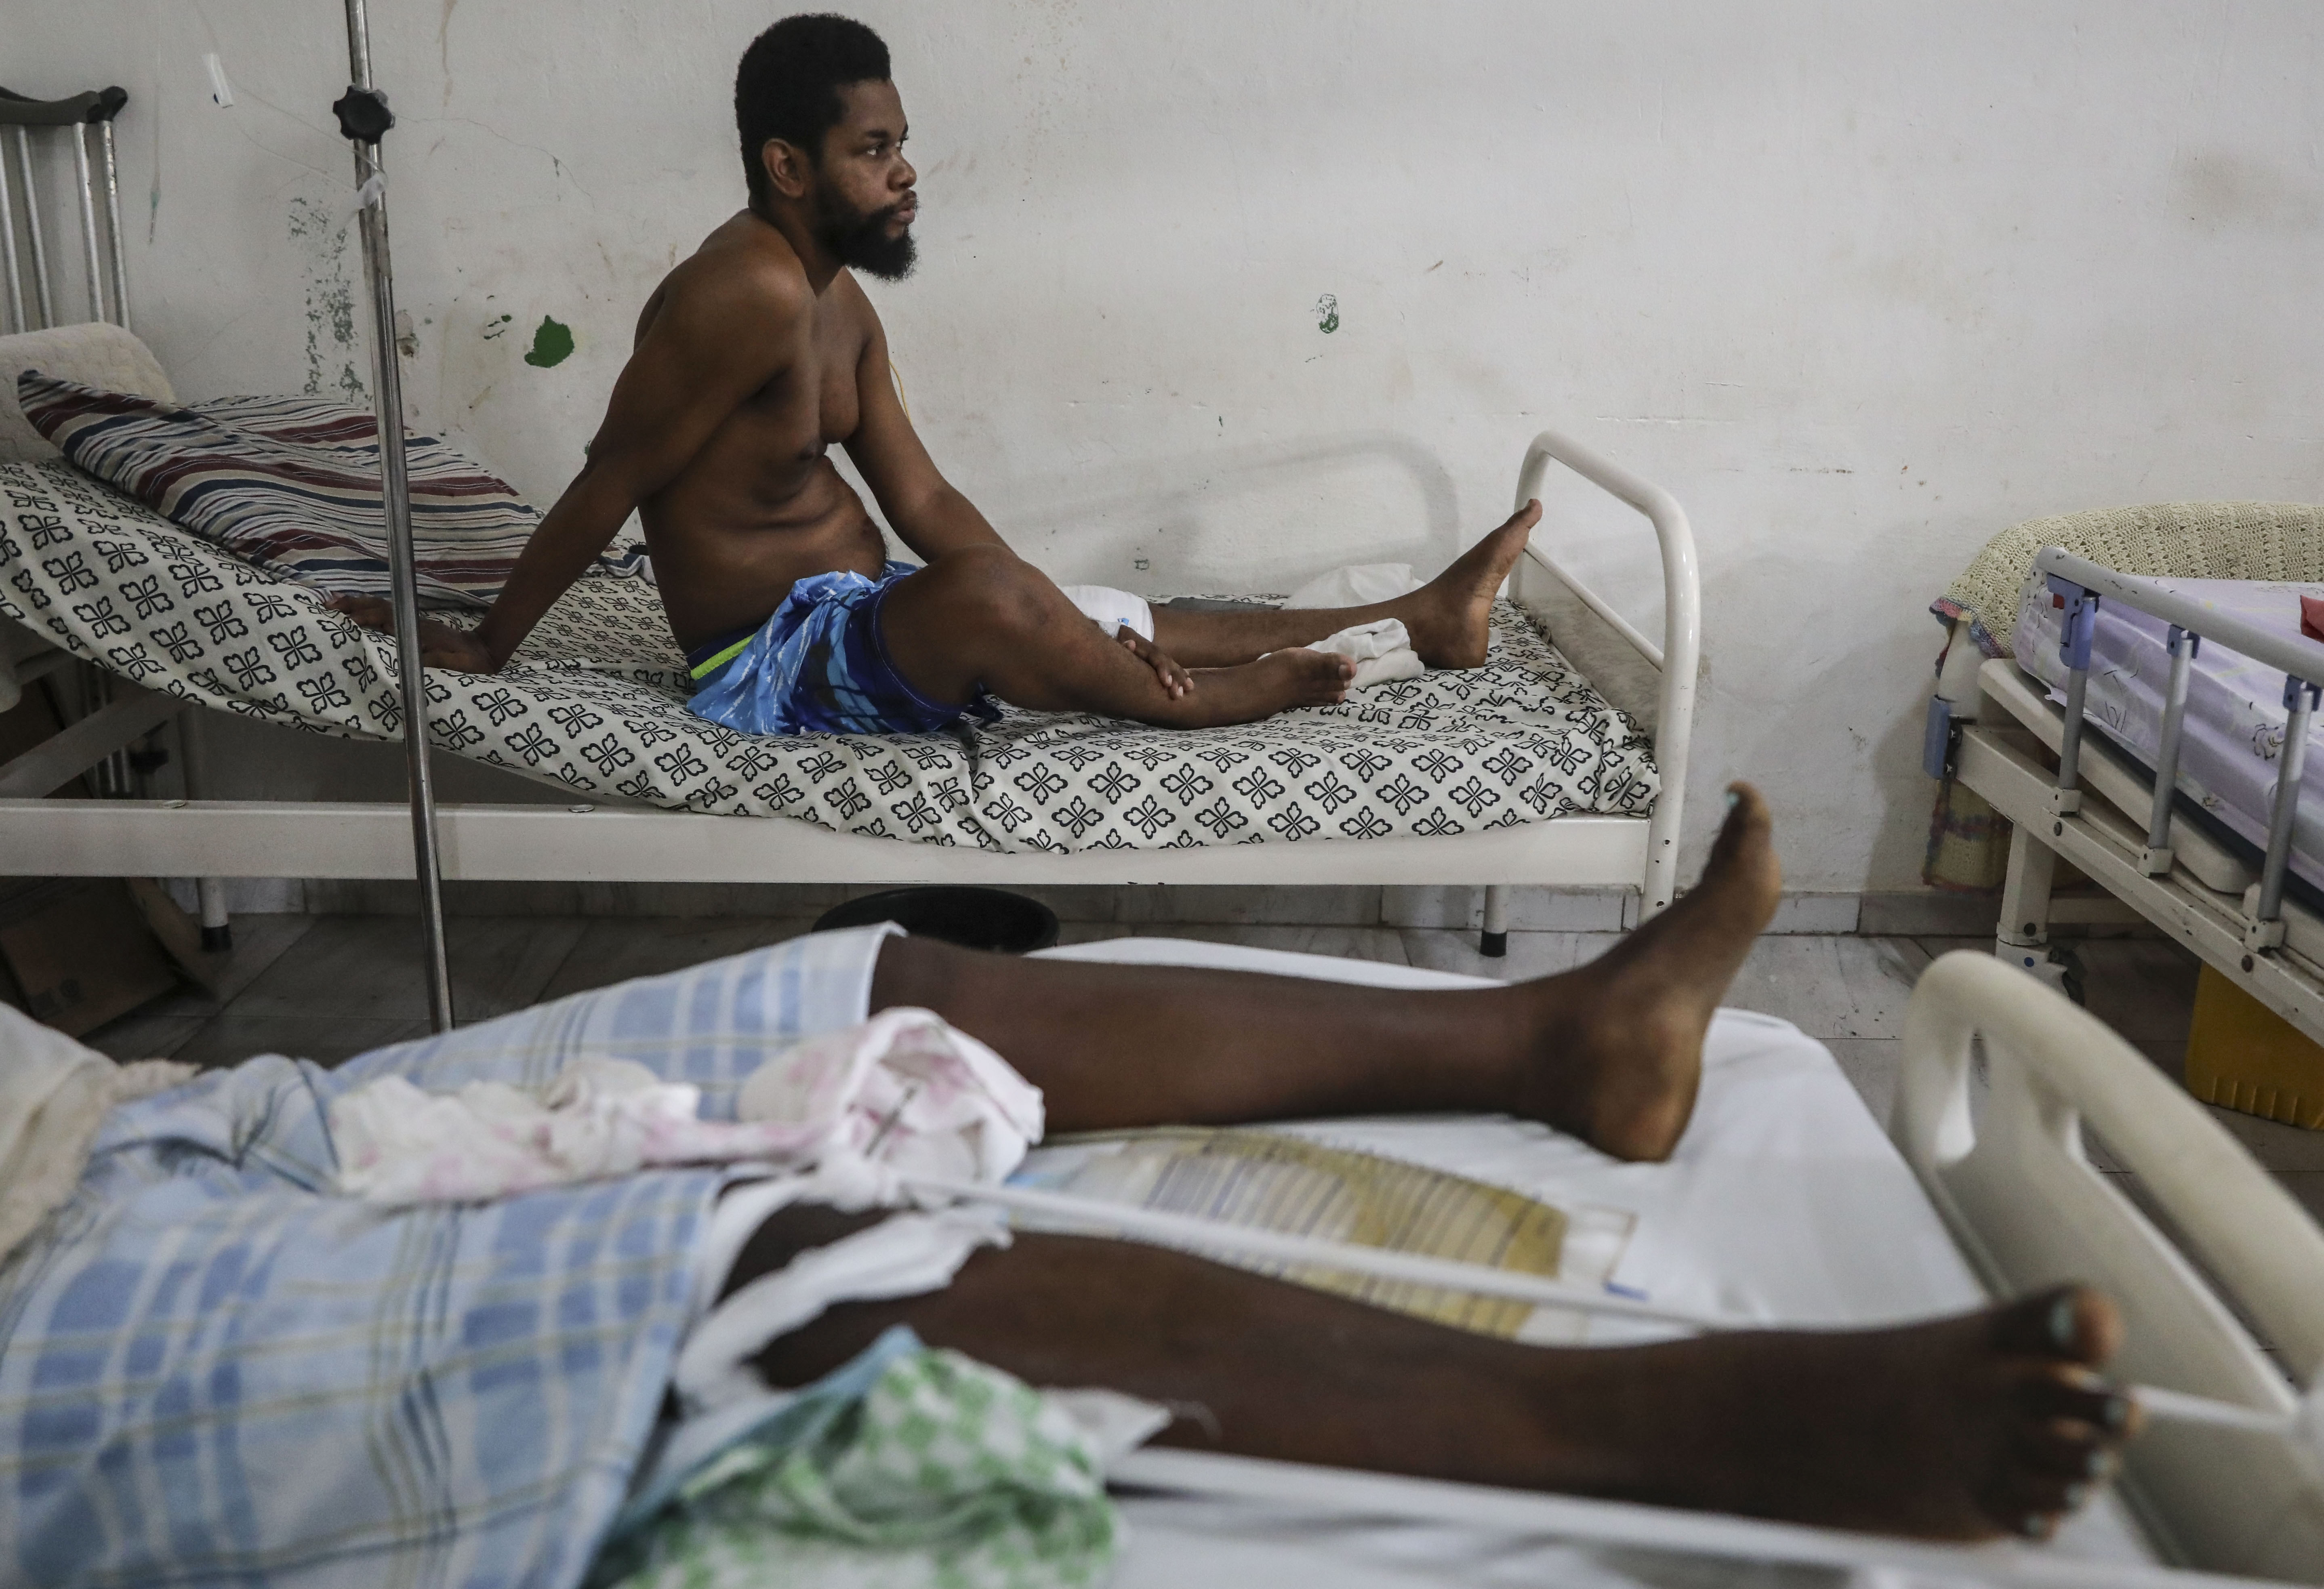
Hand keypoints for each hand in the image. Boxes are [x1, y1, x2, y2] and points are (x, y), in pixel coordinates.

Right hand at [325, 593, 501, 672]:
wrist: (483, 650)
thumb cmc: (469, 661)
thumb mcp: (457, 663)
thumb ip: (439, 660)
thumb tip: (417, 660)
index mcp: (418, 631)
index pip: (388, 619)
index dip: (368, 618)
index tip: (348, 620)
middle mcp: (412, 621)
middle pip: (379, 608)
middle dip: (354, 605)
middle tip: (329, 605)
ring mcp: (411, 621)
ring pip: (380, 607)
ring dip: (358, 604)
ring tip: (334, 604)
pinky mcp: (411, 624)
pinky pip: (386, 613)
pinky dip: (368, 609)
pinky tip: (356, 612)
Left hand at [1115, 625, 1191, 700]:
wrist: (1119, 636)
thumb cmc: (1116, 645)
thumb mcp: (1116, 643)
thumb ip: (1122, 645)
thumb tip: (1130, 643)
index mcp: (1144, 648)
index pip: (1157, 657)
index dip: (1163, 669)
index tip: (1166, 683)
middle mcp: (1154, 651)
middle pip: (1167, 663)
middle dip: (1175, 678)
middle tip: (1178, 695)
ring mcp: (1158, 656)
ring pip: (1172, 666)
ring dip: (1181, 678)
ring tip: (1190, 689)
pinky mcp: (1159, 663)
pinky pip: (1173, 669)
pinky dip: (1182, 676)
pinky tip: (1189, 685)